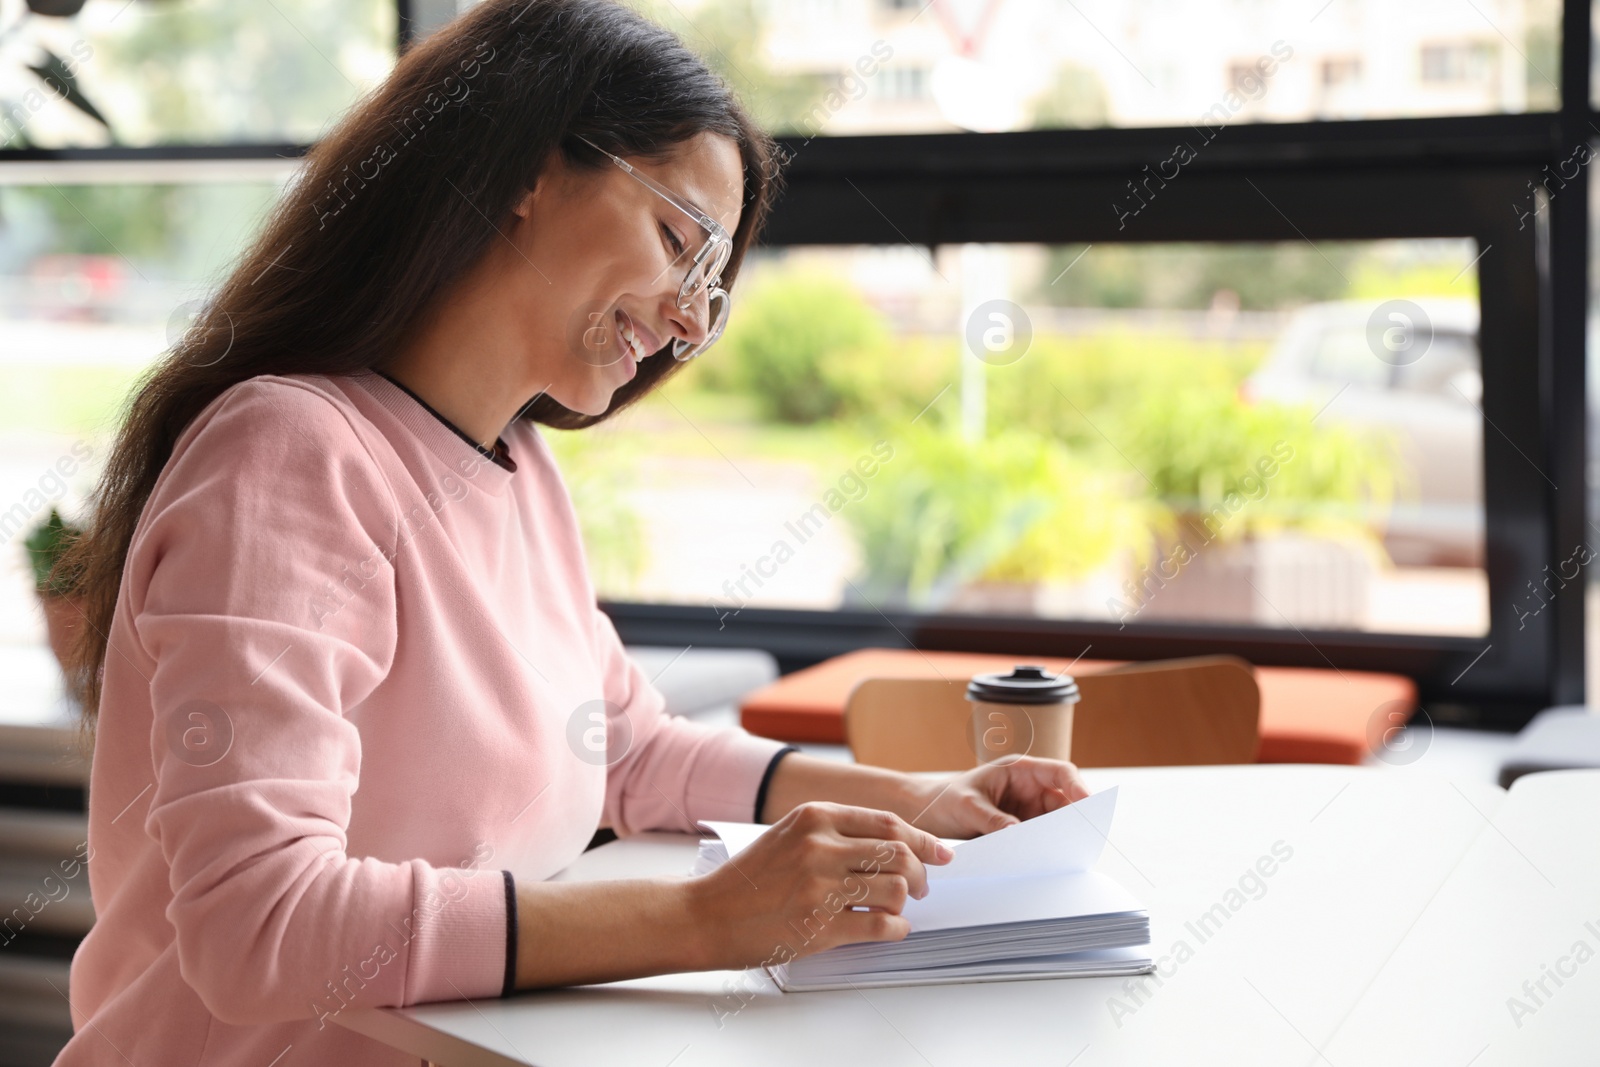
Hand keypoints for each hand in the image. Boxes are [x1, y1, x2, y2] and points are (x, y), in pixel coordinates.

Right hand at [688, 802, 952, 971]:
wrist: (705, 914)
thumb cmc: (747, 879)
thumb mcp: (788, 835)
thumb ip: (833, 833)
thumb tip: (891, 846)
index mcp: (814, 816)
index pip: (888, 823)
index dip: (923, 840)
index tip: (941, 852)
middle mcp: (820, 846)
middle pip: (900, 854)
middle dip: (922, 874)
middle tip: (921, 887)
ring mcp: (820, 886)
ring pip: (897, 889)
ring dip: (906, 903)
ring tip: (897, 909)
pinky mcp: (820, 926)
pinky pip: (881, 926)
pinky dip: (896, 929)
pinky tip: (889, 929)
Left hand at [901, 756, 1090, 838]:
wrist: (929, 814)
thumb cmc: (946, 799)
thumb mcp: (967, 806)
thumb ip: (992, 819)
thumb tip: (1016, 833)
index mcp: (1019, 770)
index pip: (1060, 772)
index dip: (1078, 786)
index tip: (1088, 804)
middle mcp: (1029, 789)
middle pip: (1064, 802)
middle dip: (1073, 819)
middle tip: (1078, 838)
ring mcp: (1027, 811)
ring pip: (1054, 824)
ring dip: (1058, 837)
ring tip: (1059, 854)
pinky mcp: (1021, 831)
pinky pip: (1040, 839)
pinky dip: (1043, 849)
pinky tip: (1042, 861)